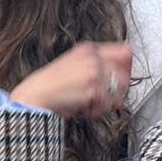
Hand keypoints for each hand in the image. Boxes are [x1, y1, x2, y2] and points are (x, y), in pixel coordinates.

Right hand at [8, 42, 133, 117]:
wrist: (34, 97)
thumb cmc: (50, 87)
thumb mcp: (73, 66)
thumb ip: (95, 66)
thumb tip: (119, 75)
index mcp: (88, 49)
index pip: (124, 51)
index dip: (126, 69)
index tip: (121, 81)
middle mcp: (93, 57)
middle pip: (125, 73)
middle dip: (118, 90)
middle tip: (105, 99)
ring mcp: (94, 72)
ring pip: (119, 90)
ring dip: (107, 102)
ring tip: (90, 105)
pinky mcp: (93, 88)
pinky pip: (108, 104)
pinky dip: (97, 111)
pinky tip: (83, 109)